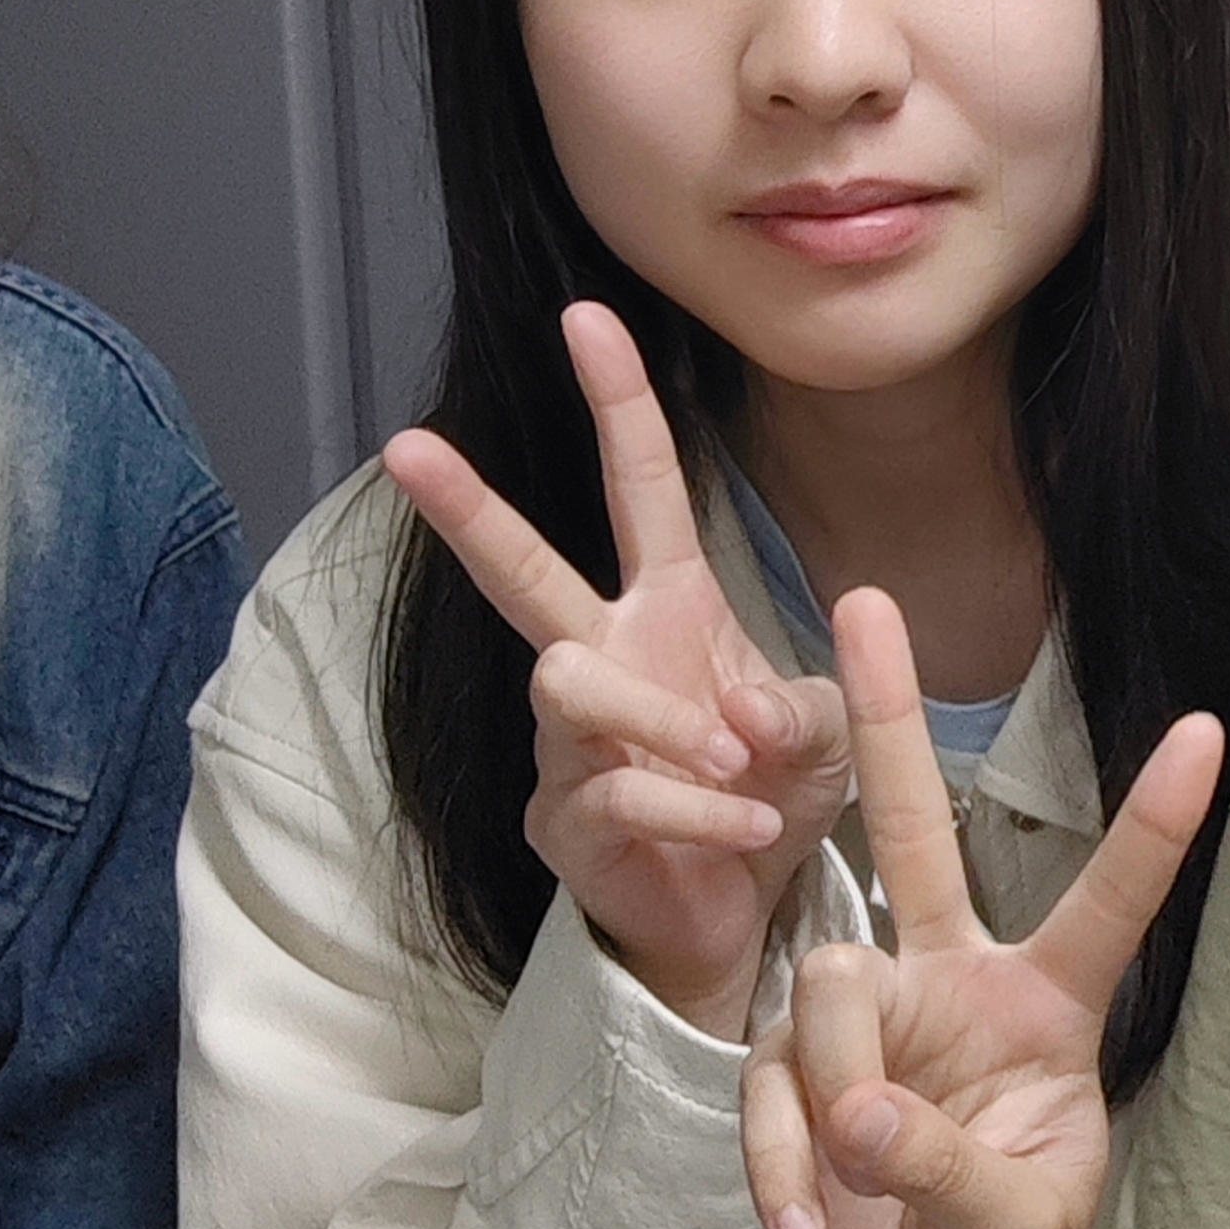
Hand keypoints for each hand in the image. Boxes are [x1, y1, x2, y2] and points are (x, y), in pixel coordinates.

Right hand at [388, 302, 854, 1037]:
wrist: (742, 914)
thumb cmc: (771, 796)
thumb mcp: (823, 736)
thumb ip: (797, 707)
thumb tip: (728, 707)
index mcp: (668, 607)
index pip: (638, 485)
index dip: (616, 401)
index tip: (588, 314)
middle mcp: (601, 657)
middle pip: (522, 570)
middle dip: (466, 508)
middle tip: (406, 447)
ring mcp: (569, 740)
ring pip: (571, 685)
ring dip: (666, 725)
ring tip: (739, 769)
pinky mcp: (563, 820)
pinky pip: (619, 793)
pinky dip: (699, 810)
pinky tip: (749, 830)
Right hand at [742, 585, 1221, 1228]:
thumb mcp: (1022, 1228)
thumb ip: (951, 1170)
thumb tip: (861, 1115)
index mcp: (1047, 1001)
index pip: (1110, 900)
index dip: (1153, 822)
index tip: (1208, 726)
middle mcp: (955, 979)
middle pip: (917, 831)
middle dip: (890, 719)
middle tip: (861, 598)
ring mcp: (869, 1016)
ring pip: (828, 989)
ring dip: (835, 1097)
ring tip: (858, 1188)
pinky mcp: (794, 1068)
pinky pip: (768, 1087)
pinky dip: (781, 1166)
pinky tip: (804, 1228)